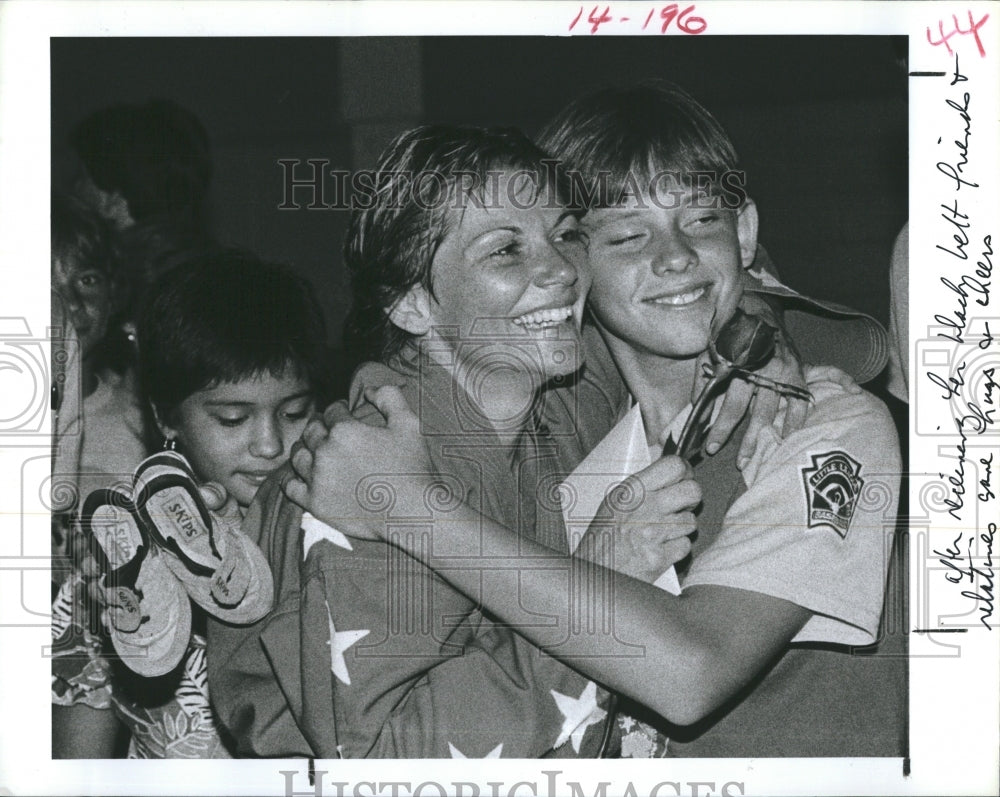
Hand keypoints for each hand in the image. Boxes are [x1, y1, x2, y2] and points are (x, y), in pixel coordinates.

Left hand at [282, 386, 433, 541]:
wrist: (413, 513)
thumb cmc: (413, 468)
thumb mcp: (409, 423)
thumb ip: (388, 397)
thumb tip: (368, 389)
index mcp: (344, 430)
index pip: (333, 411)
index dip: (340, 408)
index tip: (345, 411)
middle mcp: (325, 452)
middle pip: (312, 431)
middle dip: (320, 425)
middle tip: (329, 428)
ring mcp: (317, 479)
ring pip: (298, 456)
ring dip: (305, 448)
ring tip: (314, 449)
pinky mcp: (315, 503)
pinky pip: (291, 486)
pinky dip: (293, 478)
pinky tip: (303, 475)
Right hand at [578, 455, 700, 582]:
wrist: (592, 574)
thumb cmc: (601, 539)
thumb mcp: (614, 502)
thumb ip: (642, 481)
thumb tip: (662, 453)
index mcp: (630, 490)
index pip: (674, 465)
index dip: (685, 471)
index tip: (684, 478)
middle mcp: (643, 508)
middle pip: (692, 491)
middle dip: (691, 499)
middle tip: (681, 506)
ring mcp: (652, 533)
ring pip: (691, 521)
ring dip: (681, 528)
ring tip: (663, 532)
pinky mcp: (659, 557)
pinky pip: (685, 546)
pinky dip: (676, 550)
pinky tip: (660, 549)